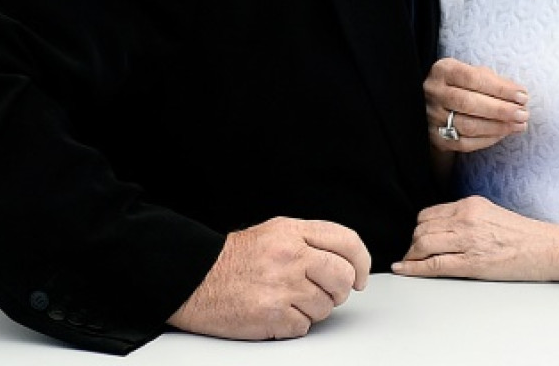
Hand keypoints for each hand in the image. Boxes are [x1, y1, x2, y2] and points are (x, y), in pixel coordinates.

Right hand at [167, 217, 370, 339]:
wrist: (196, 279)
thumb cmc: (235, 259)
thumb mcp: (274, 233)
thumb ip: (310, 241)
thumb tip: (347, 260)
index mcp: (293, 232)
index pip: (347, 242)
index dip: (362, 261)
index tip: (360, 276)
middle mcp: (290, 256)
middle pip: (343, 277)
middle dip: (340, 290)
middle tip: (326, 292)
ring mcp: (282, 286)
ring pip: (326, 306)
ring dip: (314, 308)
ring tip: (289, 299)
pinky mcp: (273, 315)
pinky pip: (305, 326)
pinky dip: (295, 324)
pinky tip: (277, 312)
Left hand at [392, 195, 558, 280]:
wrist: (547, 248)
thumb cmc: (524, 235)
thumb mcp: (491, 214)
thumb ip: (466, 217)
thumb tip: (443, 229)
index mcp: (470, 205)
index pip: (429, 214)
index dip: (418, 228)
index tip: (416, 237)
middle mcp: (466, 219)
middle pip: (422, 228)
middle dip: (412, 242)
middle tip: (410, 253)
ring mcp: (468, 240)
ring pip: (423, 244)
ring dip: (411, 255)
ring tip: (408, 262)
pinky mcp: (472, 262)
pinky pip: (434, 264)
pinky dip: (414, 268)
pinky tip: (404, 268)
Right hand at [425, 57, 528, 152]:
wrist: (433, 105)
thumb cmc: (460, 85)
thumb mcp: (471, 73)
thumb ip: (492, 80)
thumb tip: (519, 95)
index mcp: (443, 71)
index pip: (473, 78)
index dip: (500, 88)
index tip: (522, 96)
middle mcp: (434, 93)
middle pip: (469, 103)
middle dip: (501, 110)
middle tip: (523, 114)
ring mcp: (433, 117)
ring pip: (468, 126)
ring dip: (498, 127)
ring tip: (518, 125)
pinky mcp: (436, 138)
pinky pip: (465, 143)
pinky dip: (488, 139)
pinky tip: (503, 134)